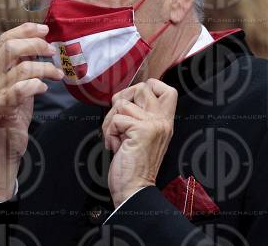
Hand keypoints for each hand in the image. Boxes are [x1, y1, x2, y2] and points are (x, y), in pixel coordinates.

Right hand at [0, 23, 63, 200]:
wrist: (2, 145)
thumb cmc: (11, 112)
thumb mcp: (11, 83)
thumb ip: (18, 63)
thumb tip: (38, 42)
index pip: (3, 39)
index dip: (25, 31)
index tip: (44, 29)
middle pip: (11, 47)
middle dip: (36, 45)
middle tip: (52, 51)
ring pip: (23, 67)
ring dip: (46, 68)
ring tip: (56, 74)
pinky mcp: (2, 106)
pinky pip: (25, 87)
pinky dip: (39, 85)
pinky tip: (44, 89)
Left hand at [103, 79, 177, 206]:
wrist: (134, 189)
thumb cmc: (132, 164)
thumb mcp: (139, 135)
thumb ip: (137, 116)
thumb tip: (121, 98)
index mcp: (164, 122)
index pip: (166, 89)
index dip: (147, 86)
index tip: (132, 102)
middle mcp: (163, 121)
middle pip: (142, 88)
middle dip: (121, 100)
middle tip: (118, 120)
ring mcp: (154, 125)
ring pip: (123, 103)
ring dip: (110, 121)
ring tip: (116, 138)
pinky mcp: (142, 131)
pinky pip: (115, 119)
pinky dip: (109, 133)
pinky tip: (116, 146)